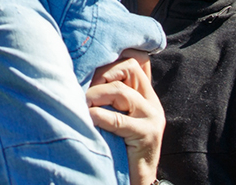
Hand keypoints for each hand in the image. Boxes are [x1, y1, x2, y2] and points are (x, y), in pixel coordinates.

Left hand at [86, 56, 164, 184]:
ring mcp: (152, 119)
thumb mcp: (120, 116)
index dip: (109, 65)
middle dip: (102, 74)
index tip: (89, 73)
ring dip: (96, 94)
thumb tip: (83, 74)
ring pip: (121, 92)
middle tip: (85, 89)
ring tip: (83, 102)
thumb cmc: (122, 147)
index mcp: (147, 96)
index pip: (132, 63)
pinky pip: (118, 119)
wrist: (138, 180)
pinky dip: (99, 115)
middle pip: (128, 69)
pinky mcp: (146, 135)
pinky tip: (88, 117)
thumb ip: (112, 98)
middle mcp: (153, 103)